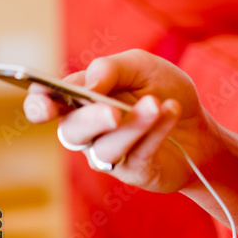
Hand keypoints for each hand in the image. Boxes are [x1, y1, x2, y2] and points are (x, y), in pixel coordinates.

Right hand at [23, 50, 214, 193]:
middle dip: (91, 119)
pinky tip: (171, 110)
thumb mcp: (140, 65)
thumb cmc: (162, 90)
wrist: (198, 124)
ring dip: (133, 124)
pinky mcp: (134, 171)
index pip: (48, 102)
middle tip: (114, 111)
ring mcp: (108, 155)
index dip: (39, 103)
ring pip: (105, 147)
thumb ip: (110, 68)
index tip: (44, 102)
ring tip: (156, 105)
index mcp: (82, 99)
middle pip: (72, 130)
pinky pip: (138, 153)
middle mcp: (88, 130)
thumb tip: (88, 87)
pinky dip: (155, 130)